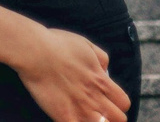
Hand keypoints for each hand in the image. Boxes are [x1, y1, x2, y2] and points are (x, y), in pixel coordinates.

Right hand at [12, 24, 130, 121]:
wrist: (35, 52)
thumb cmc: (58, 44)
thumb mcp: (86, 45)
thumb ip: (101, 58)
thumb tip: (106, 70)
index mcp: (101, 81)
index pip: (124, 103)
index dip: (118, 103)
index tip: (108, 100)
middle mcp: (95, 98)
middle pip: (119, 119)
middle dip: (111, 115)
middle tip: (98, 109)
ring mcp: (80, 109)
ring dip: (98, 121)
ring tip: (86, 115)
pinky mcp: (64, 116)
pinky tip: (71, 118)